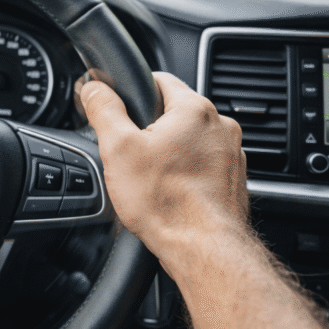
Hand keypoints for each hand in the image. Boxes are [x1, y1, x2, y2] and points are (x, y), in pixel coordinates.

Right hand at [79, 72, 248, 273]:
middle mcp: (220, 126)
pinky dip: (186, 175)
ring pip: (189, 141)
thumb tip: (94, 87)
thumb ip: (104, 109)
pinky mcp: (233, 180)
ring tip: (151, 180)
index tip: (119, 111)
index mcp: (195, 108)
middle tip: (131, 156)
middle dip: (150, 130)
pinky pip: (203, 166)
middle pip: (173, 113)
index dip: (132, 93)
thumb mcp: (118, 149)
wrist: (203, 249)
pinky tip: (171, 194)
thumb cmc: (167, 204)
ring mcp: (231, 154)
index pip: (158, 80)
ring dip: (170, 153)